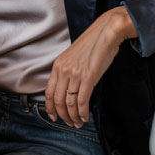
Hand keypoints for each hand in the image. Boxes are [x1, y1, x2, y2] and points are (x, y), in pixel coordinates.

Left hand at [44, 7, 135, 127]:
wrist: (106, 32)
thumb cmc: (93, 43)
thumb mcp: (73, 56)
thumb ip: (68, 71)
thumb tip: (68, 89)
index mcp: (58, 65)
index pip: (48, 92)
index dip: (50, 107)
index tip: (53, 116)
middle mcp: (64, 70)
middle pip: (57, 101)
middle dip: (62, 116)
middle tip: (68, 123)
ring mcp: (75, 74)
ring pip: (70, 103)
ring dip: (73, 117)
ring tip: (77, 122)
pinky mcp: (89, 77)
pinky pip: (82, 100)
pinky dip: (82, 112)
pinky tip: (85, 117)